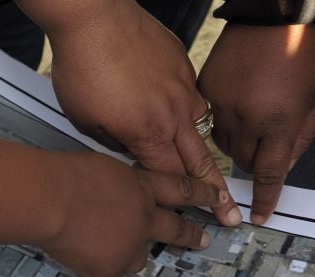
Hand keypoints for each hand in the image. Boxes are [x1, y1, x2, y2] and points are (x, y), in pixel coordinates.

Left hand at [26, 0, 240, 226]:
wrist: (94, 18)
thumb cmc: (82, 68)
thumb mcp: (86, 122)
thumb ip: (114, 145)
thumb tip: (129, 155)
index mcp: (149, 134)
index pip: (173, 180)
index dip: (189, 205)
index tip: (206, 219)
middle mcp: (173, 113)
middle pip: (200, 162)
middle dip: (217, 193)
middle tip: (231, 213)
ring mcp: (182, 87)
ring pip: (199, 127)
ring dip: (202, 151)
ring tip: (209, 171)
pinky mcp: (182, 65)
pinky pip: (191, 97)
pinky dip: (187, 112)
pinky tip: (177, 117)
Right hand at [41, 151, 227, 276]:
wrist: (51, 201)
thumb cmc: (66, 175)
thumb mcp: (102, 167)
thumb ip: (117, 184)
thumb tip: (114, 196)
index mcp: (141, 188)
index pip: (180, 189)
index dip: (201, 193)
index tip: (219, 198)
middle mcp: (144, 220)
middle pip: (175, 230)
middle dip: (192, 236)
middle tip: (204, 241)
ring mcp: (130, 249)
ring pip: (139, 260)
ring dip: (128, 255)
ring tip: (107, 251)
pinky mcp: (110, 271)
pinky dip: (97, 271)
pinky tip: (81, 261)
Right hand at [198, 23, 314, 224]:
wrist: (275, 15)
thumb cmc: (305, 54)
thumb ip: (303, 138)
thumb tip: (283, 169)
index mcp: (279, 122)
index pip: (270, 173)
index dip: (266, 198)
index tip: (258, 219)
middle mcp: (247, 119)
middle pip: (245, 162)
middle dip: (257, 160)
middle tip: (267, 142)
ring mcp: (222, 105)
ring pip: (225, 145)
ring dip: (239, 143)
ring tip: (253, 121)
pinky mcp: (206, 91)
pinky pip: (210, 122)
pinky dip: (224, 123)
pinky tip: (237, 106)